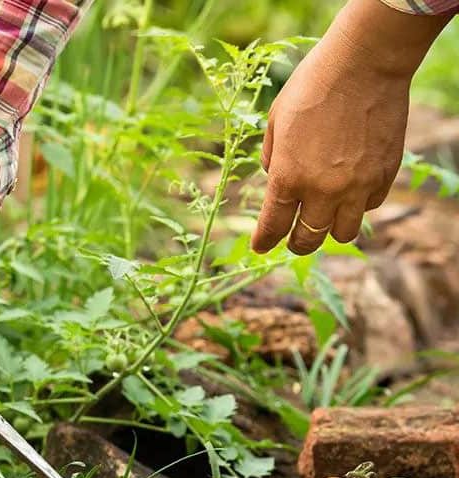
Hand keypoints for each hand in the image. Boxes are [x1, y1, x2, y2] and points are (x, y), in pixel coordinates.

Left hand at [251, 0, 448, 255]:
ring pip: (343, 234)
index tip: (260, 248)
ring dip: (330, 230)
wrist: (364, 63)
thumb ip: (271, 157)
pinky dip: (358, 205)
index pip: (273, 226)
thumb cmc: (313, 86)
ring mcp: (356, 186)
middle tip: (294, 240)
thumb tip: (272, 177)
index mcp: (288, 177)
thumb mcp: (276, 121)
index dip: (264, 241)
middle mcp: (322, 190)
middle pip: (308, 240)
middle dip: (297, 244)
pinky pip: (369, 207)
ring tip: (326, 219)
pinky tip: (351, 190)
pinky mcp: (383, 176)